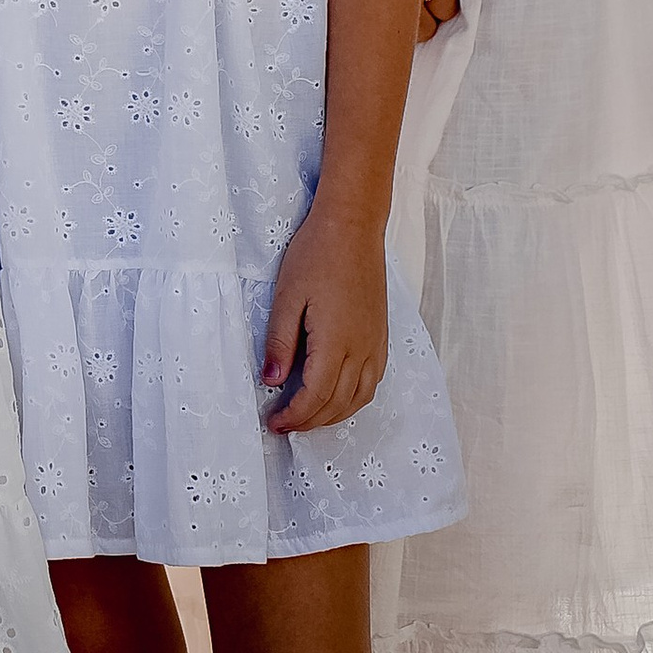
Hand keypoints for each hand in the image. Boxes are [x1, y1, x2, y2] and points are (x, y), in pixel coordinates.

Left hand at [261, 208, 389, 432]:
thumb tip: (271, 381)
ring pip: (359, 398)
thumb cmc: (315, 254)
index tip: (273, 423)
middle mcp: (361, 350)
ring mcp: (376, 345)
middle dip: (309, 421)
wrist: (353, 227)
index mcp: (335, 342)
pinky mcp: (382, 337)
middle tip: (284, 425)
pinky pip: (371, 383)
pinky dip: (353, 400)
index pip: (315, 396)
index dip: (294, 416)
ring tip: (306, 417)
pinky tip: (337, 398)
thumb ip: (280, 341)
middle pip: (337, 403)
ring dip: (333, 415)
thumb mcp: (287, 295)